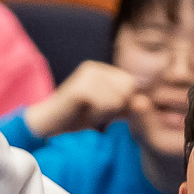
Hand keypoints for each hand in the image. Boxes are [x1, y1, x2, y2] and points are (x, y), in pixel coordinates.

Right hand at [25, 60, 141, 136]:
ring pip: (119, 98)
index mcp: (100, 69)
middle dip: (116, 107)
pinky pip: (108, 104)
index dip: (123, 102)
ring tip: (87, 112)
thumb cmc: (76, 118)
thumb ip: (126, 104)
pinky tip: (83, 114)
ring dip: (106, 113)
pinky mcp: (81, 87)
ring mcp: (86, 75)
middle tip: (93, 111)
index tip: (101, 109)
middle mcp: (94, 67)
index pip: (131, 84)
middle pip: (129, 89)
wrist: (48, 125)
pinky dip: (98, 115)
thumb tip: (146, 100)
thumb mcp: (107, 110)